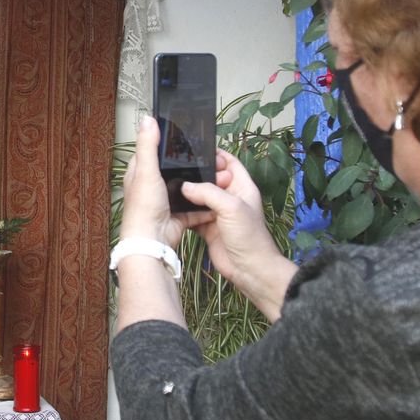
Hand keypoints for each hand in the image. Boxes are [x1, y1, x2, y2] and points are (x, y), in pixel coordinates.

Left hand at [119, 115, 212, 249]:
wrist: (153, 240)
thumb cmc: (143, 207)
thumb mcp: (146, 170)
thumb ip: (148, 145)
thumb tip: (148, 119)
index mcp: (140, 174)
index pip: (151, 152)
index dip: (163, 143)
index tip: (180, 135)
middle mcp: (152, 188)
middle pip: (172, 170)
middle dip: (188, 165)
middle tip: (205, 156)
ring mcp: (166, 202)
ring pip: (186, 189)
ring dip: (199, 185)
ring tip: (215, 174)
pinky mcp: (178, 216)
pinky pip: (195, 208)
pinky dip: (205, 206)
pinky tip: (215, 200)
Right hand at [181, 146, 297, 319]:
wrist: (248, 269)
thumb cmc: (249, 237)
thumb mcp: (231, 207)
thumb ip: (208, 192)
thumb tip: (185, 186)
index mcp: (242, 188)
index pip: (230, 163)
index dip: (216, 155)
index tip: (197, 150)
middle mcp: (230, 198)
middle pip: (212, 179)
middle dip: (197, 172)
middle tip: (179, 165)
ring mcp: (219, 214)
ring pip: (200, 197)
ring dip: (189, 192)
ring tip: (171, 182)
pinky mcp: (208, 227)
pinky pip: (193, 214)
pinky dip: (184, 210)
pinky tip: (171, 205)